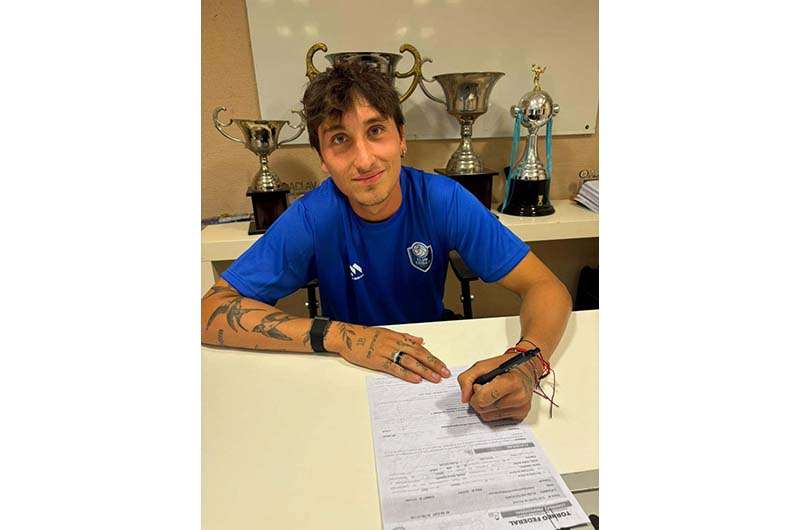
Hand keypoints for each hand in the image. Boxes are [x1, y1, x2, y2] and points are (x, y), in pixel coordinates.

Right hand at [325, 322, 450, 382]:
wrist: (347, 336)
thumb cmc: (366, 335)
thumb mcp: (388, 332)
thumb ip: (405, 337)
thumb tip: (421, 341)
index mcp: (399, 337)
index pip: (421, 349)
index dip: (433, 358)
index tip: (443, 366)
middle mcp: (395, 344)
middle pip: (419, 355)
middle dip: (433, 365)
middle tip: (445, 373)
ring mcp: (386, 352)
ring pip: (410, 362)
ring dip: (423, 370)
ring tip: (434, 378)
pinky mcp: (377, 361)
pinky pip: (394, 368)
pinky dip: (406, 373)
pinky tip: (415, 379)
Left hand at [457, 351, 539, 422]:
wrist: (526, 370)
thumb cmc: (506, 366)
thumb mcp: (483, 365)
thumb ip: (467, 378)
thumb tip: (464, 398)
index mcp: (511, 382)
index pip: (482, 399)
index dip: (475, 392)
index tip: (478, 385)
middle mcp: (519, 398)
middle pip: (482, 409)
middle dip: (477, 399)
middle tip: (485, 388)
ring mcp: (521, 409)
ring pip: (486, 417)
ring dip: (484, 406)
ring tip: (492, 394)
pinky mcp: (520, 417)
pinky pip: (495, 420)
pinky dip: (491, 411)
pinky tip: (498, 400)